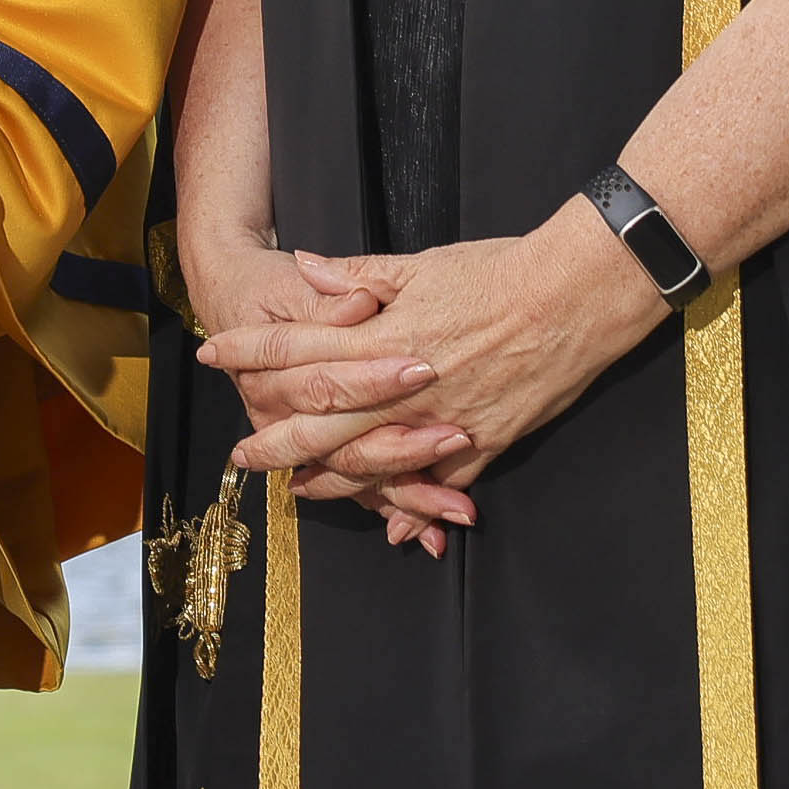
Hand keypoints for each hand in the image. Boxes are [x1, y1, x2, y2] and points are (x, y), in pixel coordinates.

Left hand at [198, 200, 667, 544]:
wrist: (575, 298)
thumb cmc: (498, 271)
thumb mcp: (421, 264)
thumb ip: (357, 276)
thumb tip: (303, 266)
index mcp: (383, 335)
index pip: (299, 347)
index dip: (251, 351)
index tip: (213, 355)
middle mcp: (403, 386)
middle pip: (321, 421)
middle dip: (275, 440)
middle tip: (240, 455)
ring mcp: (441, 421)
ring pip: (371, 463)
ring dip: (330, 481)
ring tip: (298, 491)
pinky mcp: (481, 443)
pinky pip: (435, 486)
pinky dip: (409, 507)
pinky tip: (390, 524)